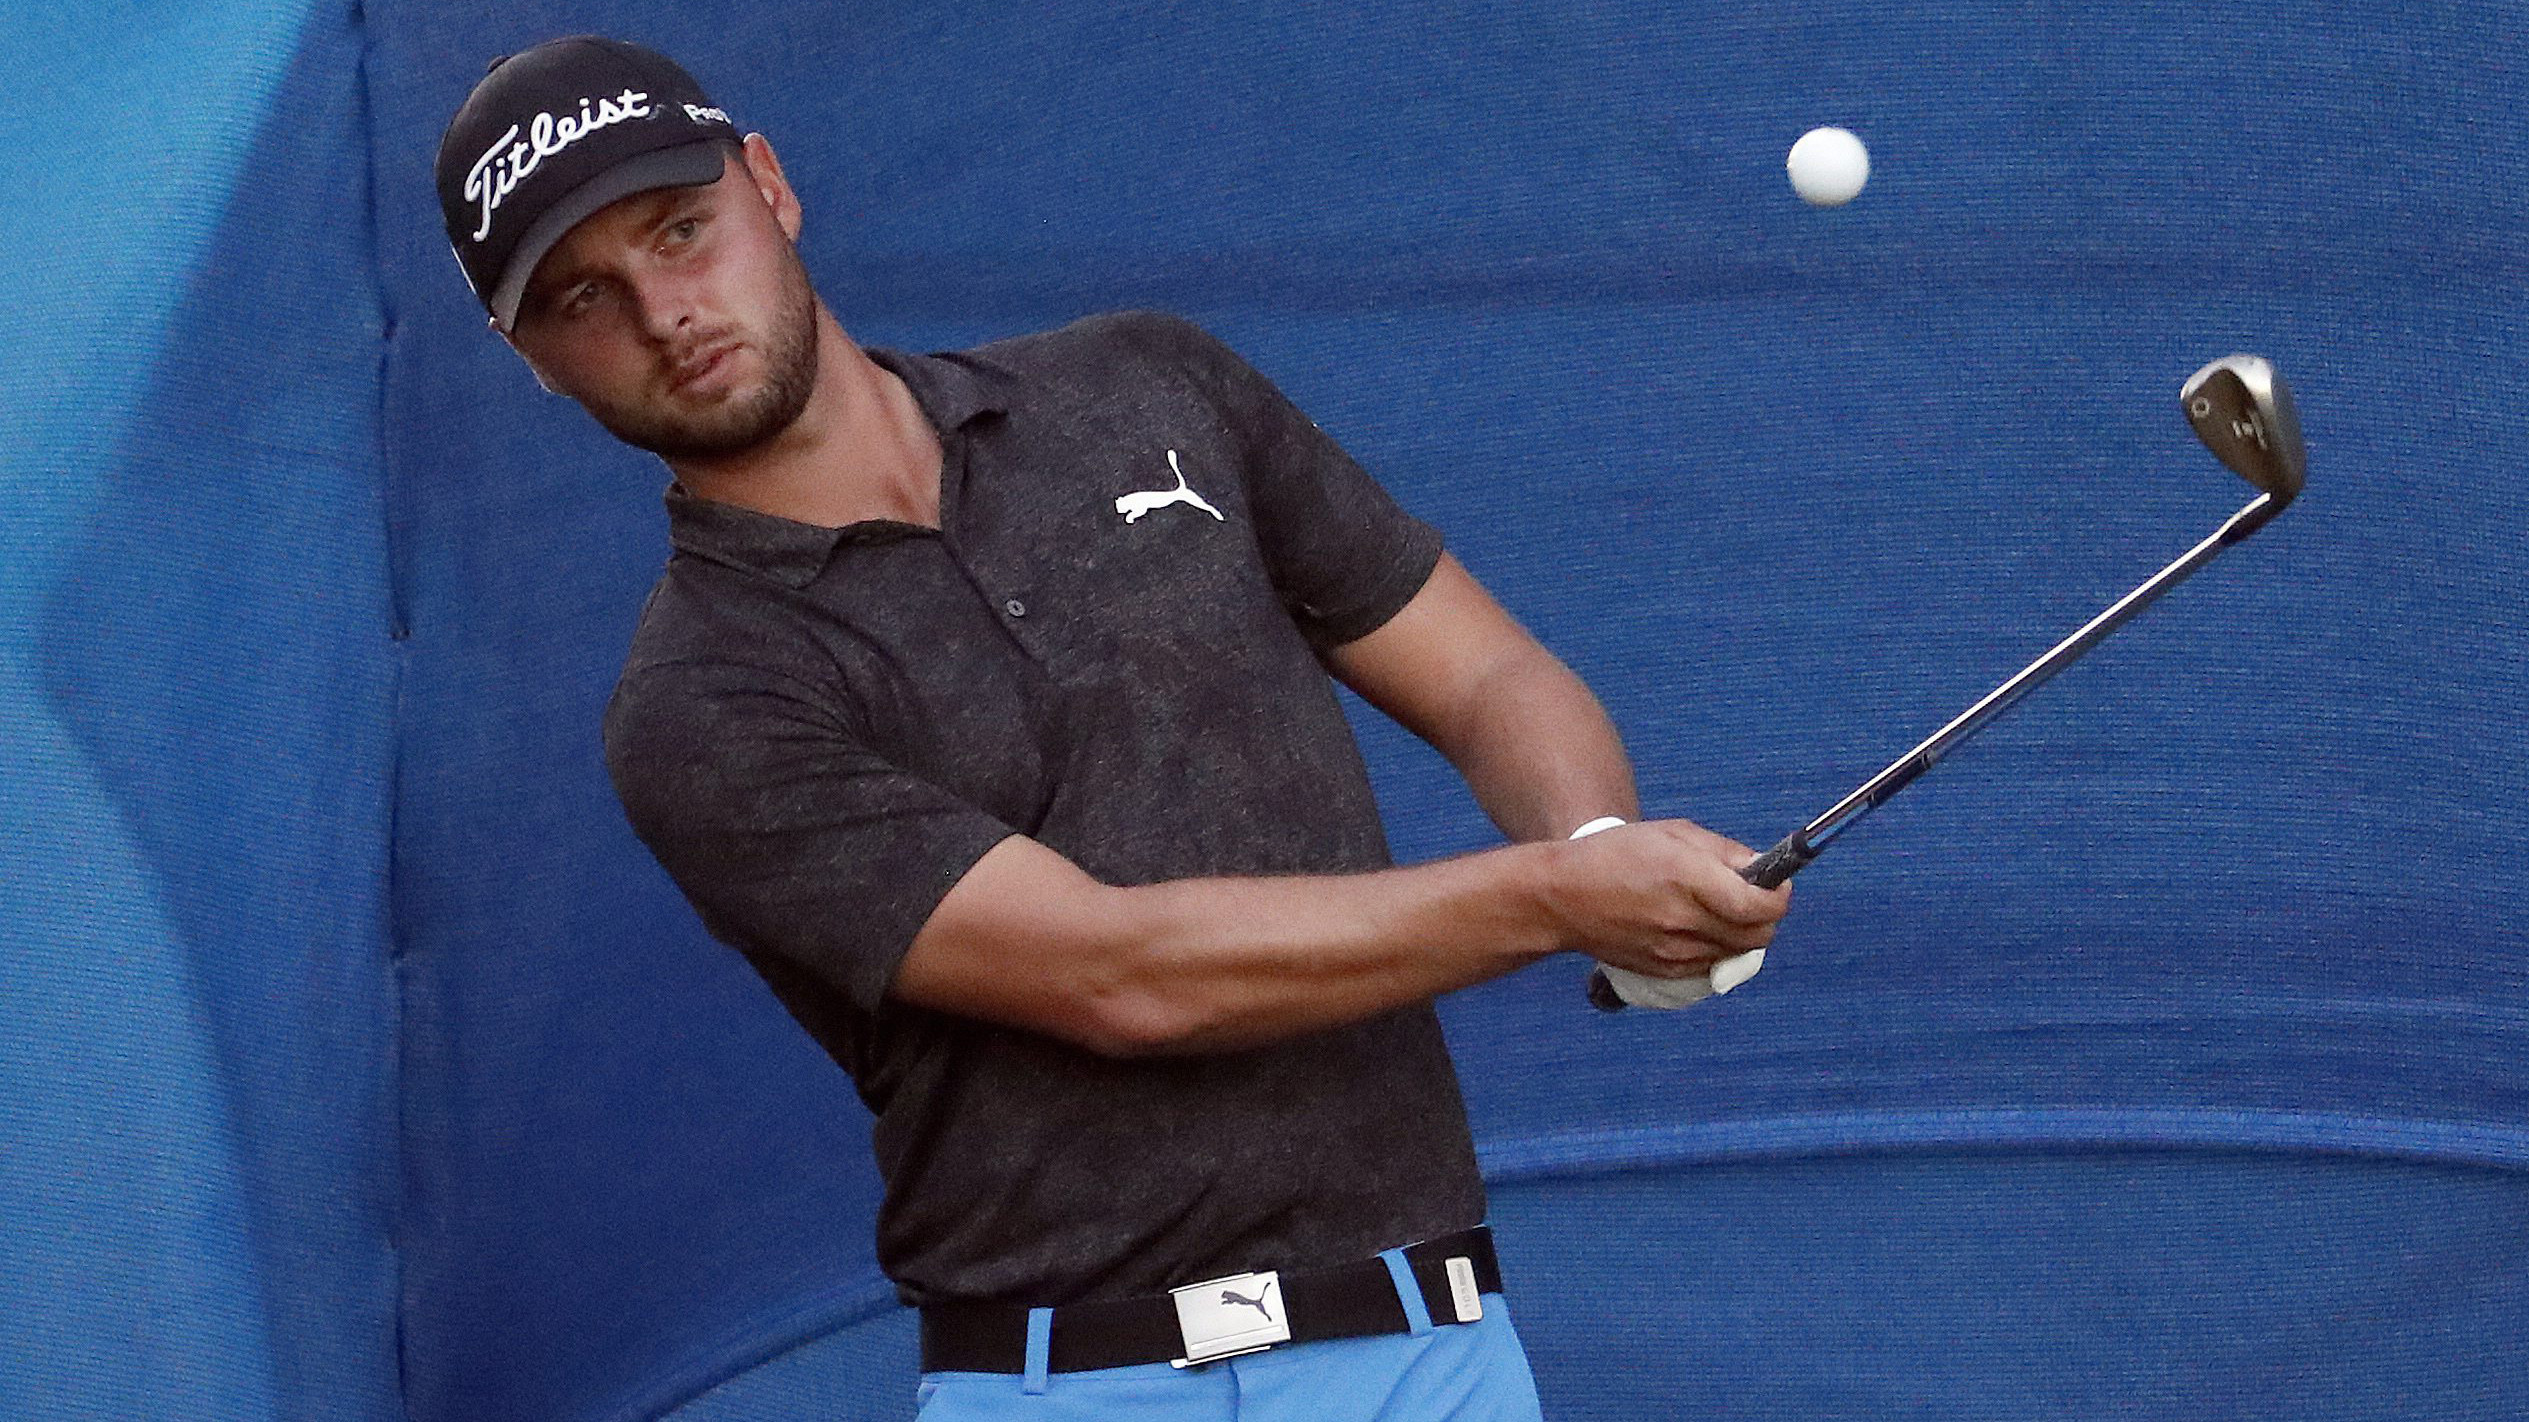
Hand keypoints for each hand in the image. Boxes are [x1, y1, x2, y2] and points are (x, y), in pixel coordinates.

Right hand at [1553, 819, 1789, 1004]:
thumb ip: (1725, 852)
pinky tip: (1694, 926)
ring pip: (1738, 952)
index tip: (1777, 884)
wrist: (1562, 898)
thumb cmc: (1616, 855)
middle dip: (1766, 916)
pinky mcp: (1664, 972)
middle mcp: (1684, 919)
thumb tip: (1766, 868)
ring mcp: (1674, 951)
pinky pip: (1712, 964)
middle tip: (1752, 897)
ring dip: (1741, 932)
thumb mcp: (1673, 833)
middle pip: (1759, 935)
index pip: (1761, 905)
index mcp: (1688, 877)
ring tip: (1718, 909)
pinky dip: (1716, 948)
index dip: (1779, 895)